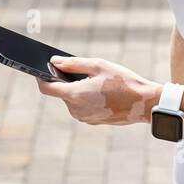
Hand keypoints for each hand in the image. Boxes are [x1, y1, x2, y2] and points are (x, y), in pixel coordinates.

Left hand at [36, 56, 162, 127]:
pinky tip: (103, 92)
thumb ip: (73, 63)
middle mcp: (76, 109)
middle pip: (62, 93)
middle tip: (82, 70)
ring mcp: (84, 118)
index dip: (40, 77)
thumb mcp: (98, 66)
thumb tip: (54, 62)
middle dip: (67, 81)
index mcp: (75, 95)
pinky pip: (83, 108)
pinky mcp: (93, 122)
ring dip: (79, 90)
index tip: (39, 69)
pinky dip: (87, 99)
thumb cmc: (123, 81)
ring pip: (73, 100)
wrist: (144, 104)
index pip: (47, 88)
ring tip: (98, 81)